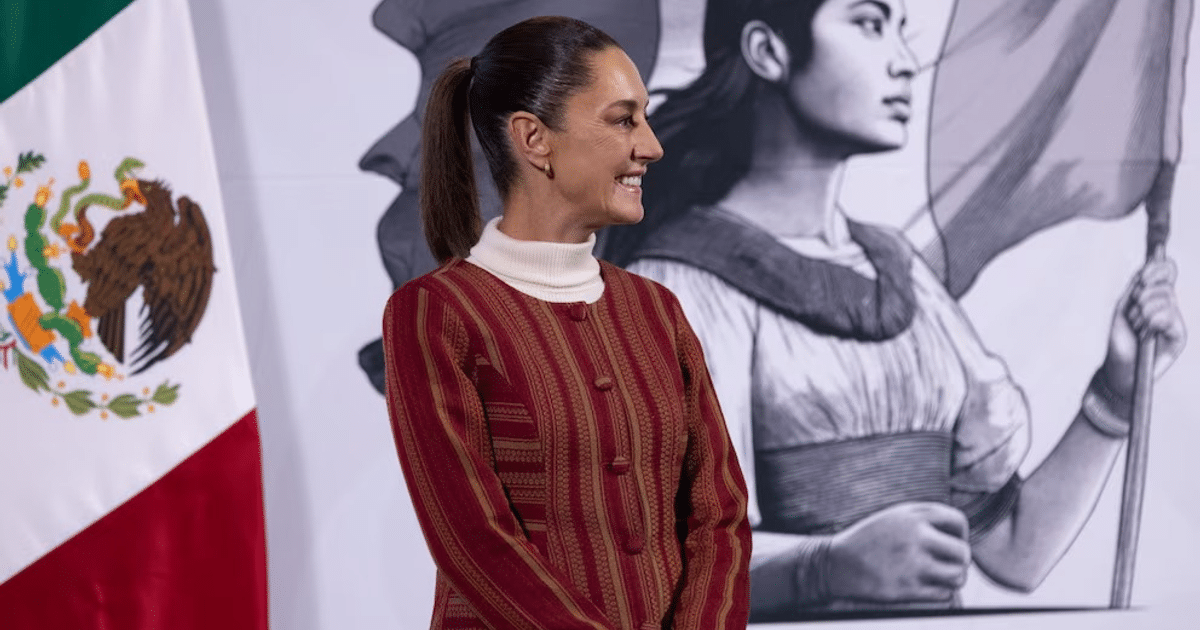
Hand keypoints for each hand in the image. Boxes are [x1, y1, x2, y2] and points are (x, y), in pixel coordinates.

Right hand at [825, 502, 969, 602]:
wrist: (835, 563)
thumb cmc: (870, 539)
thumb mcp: (894, 516)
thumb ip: (925, 517)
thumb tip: (961, 533)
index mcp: (913, 516)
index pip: (958, 521)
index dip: (961, 533)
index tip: (951, 541)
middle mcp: (915, 538)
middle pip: (963, 553)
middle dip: (960, 560)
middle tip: (949, 564)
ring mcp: (911, 565)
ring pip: (958, 576)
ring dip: (953, 578)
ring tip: (942, 577)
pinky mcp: (906, 589)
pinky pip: (943, 594)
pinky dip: (940, 592)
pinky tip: (926, 586)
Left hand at [1100, 258, 1186, 400]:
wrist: (1120, 367)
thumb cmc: (1120, 340)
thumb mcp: (1123, 308)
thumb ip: (1136, 286)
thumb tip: (1149, 265)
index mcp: (1156, 297)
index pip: (1168, 272)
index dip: (1157, 269)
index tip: (1142, 277)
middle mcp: (1169, 306)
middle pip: (1164, 285)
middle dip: (1142, 297)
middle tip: (1133, 314)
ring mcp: (1175, 320)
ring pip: (1166, 299)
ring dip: (1142, 313)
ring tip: (1137, 328)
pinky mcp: (1179, 335)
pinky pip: (1168, 316)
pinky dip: (1151, 322)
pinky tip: (1146, 334)